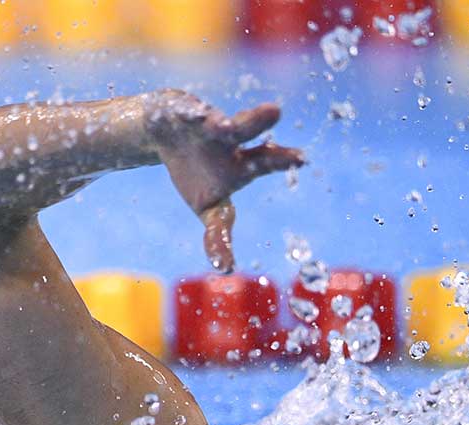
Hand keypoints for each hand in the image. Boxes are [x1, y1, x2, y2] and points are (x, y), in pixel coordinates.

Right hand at [145, 90, 304, 272]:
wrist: (166, 132)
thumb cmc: (196, 173)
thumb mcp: (208, 208)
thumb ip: (218, 237)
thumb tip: (226, 269)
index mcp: (241, 164)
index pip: (264, 162)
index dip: (281, 159)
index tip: (303, 158)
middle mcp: (228, 141)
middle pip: (246, 134)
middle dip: (260, 129)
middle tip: (280, 120)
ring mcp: (204, 125)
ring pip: (222, 122)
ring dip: (238, 120)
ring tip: (232, 123)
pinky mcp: (179, 111)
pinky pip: (180, 112)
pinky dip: (183, 114)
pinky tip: (183, 115)